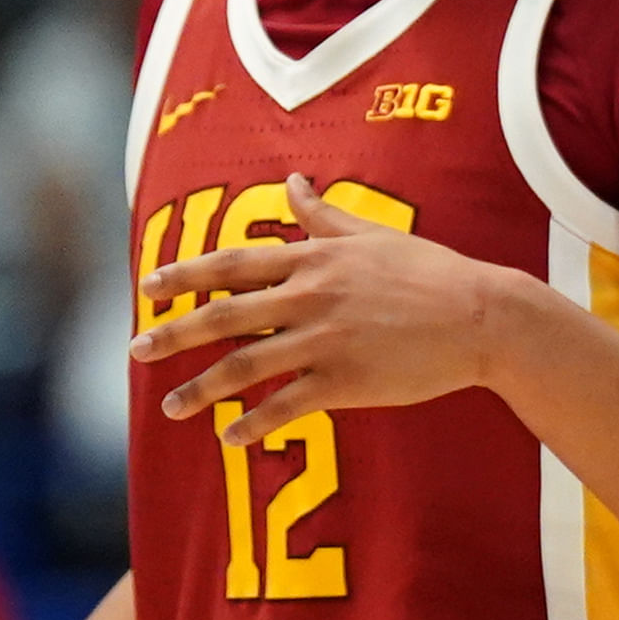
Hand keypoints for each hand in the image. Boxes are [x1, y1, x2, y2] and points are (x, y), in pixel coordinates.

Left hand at [132, 179, 524, 442]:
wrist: (482, 317)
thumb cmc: (431, 272)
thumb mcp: (374, 234)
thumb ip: (323, 214)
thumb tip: (292, 181)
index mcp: (314, 259)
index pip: (233, 265)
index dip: (185, 275)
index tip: (148, 287)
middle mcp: (311, 297)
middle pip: (225, 316)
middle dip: (175, 334)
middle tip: (136, 350)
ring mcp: (326, 340)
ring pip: (246, 366)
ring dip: (202, 389)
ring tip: (170, 408)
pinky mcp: (346, 381)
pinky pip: (286, 406)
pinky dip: (254, 424)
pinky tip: (230, 439)